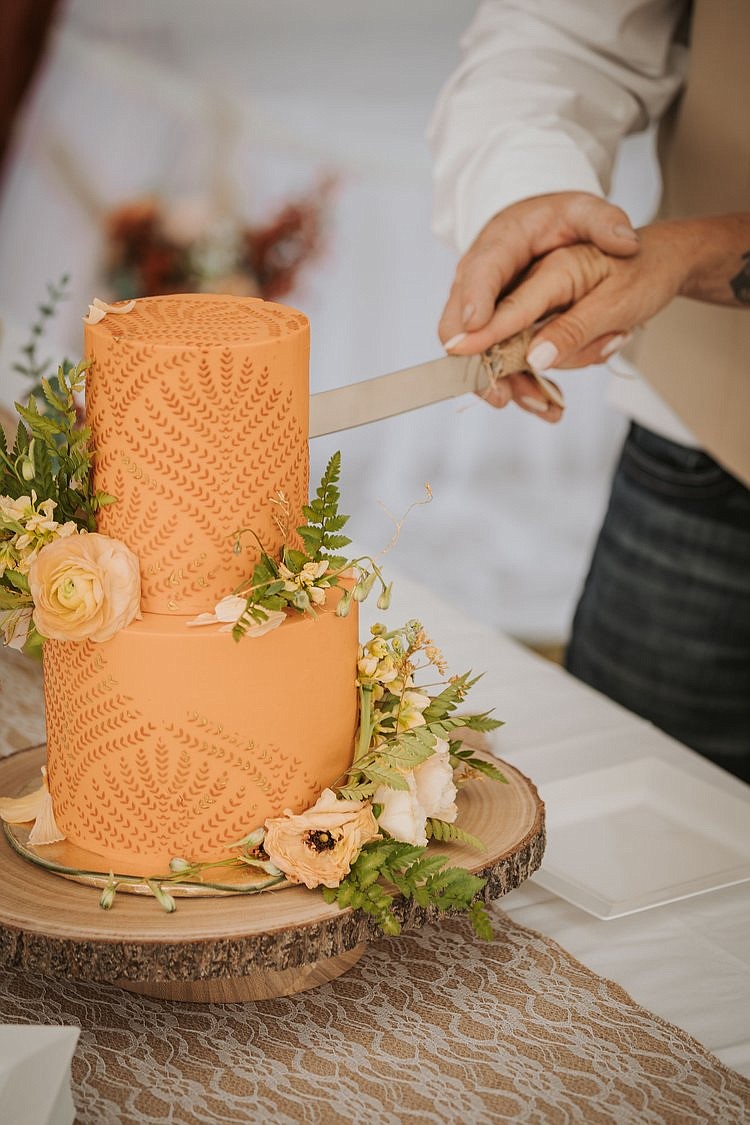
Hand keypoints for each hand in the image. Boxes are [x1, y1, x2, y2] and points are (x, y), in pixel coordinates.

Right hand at [476, 223, 691, 383]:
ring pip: (469, 351)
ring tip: (524, 402)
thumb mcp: (583, 211)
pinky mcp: (490, 327)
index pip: (481, 271)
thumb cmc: (558, 218)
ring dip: (494, 380)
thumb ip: (602, 222)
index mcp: (500, 243)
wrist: (543, 226)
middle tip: (496, 386)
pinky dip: (511, 381)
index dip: (476, 300)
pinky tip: (541, 399)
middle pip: (458, 321)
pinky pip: (488, 359)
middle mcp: (478, 278)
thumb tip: (625, 243)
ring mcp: (480, 306)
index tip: (476, 327)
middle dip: (474, 358)